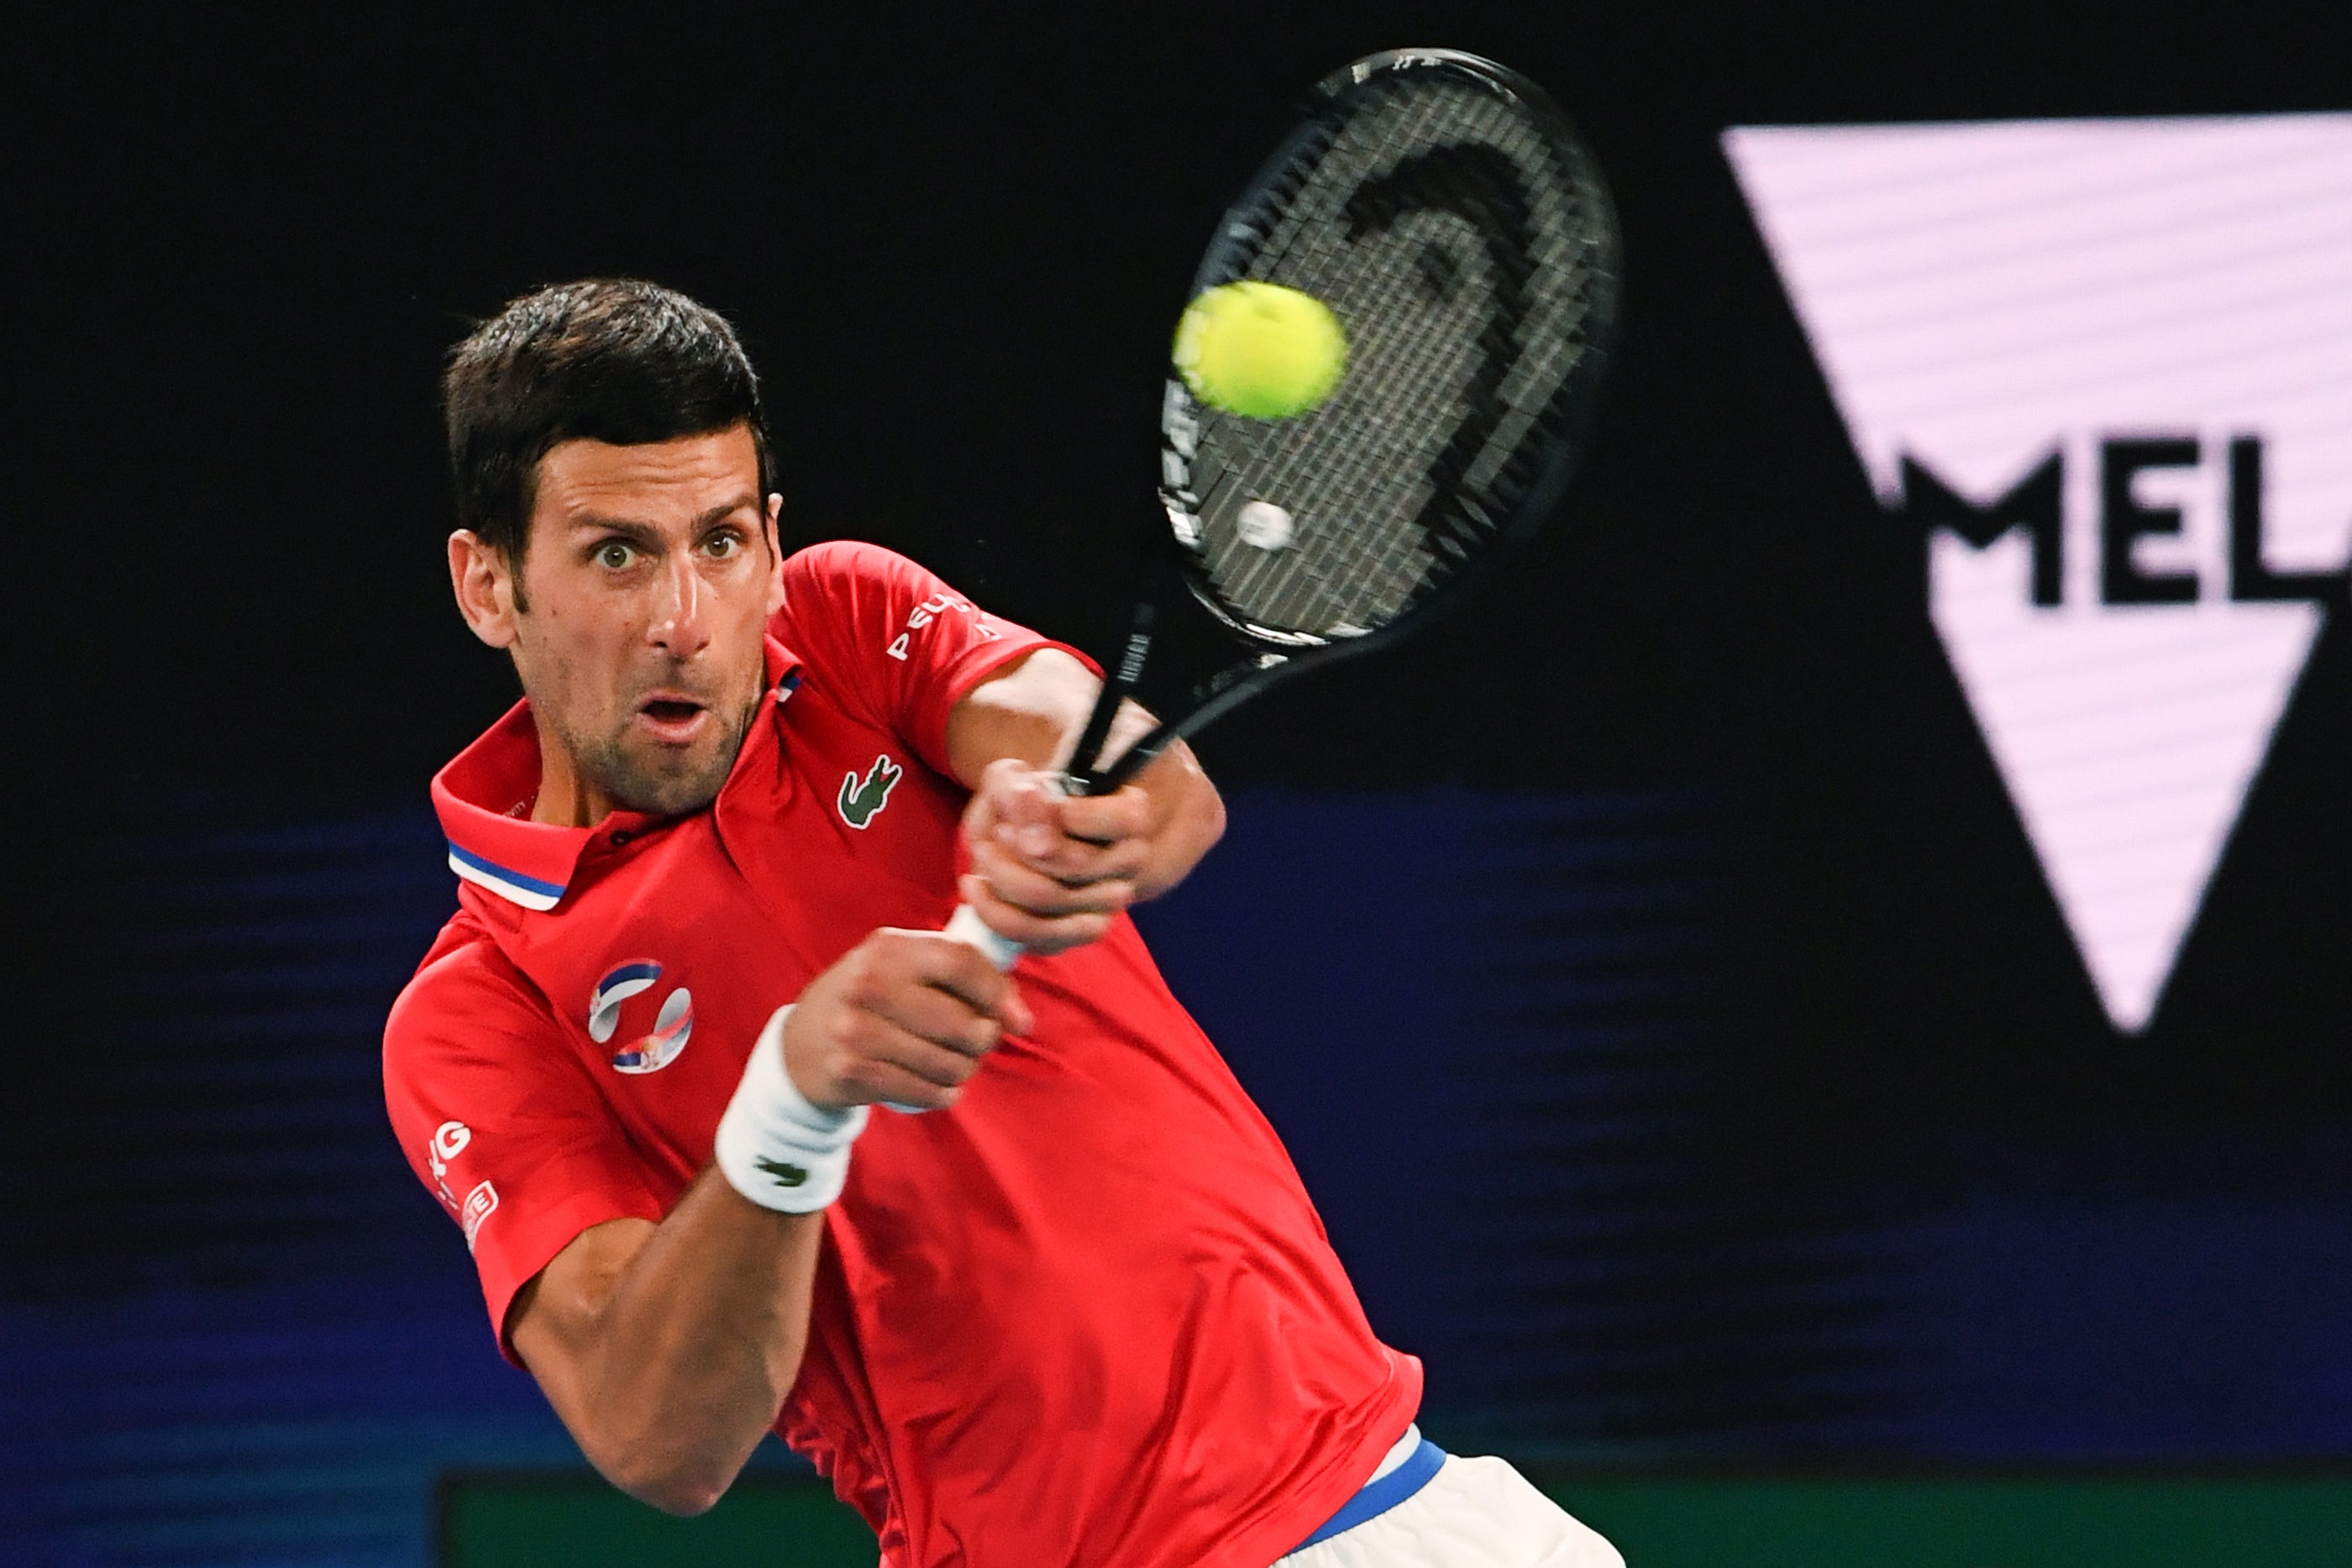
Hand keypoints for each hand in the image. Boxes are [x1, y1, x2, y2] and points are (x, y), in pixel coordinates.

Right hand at [781, 929, 1032, 1110]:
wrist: (799, 1046)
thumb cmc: (871, 1002)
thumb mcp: (902, 969)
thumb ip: (960, 977)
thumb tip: (1020, 1018)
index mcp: (889, 948)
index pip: (961, 962)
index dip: (998, 993)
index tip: (1017, 1019)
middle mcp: (870, 983)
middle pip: (961, 1021)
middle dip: (983, 1040)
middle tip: (976, 1044)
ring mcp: (857, 1029)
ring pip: (947, 1063)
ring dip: (963, 1071)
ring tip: (954, 1065)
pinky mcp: (851, 1071)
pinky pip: (924, 1092)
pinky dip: (942, 1094)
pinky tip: (939, 1087)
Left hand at [957, 754, 1219, 954]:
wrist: (1036, 817)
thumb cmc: (1034, 786)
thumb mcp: (1021, 769)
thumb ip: (1018, 788)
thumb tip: (1025, 814)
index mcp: (1141, 812)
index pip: (1131, 820)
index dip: (1079, 816)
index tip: (1036, 796)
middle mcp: (1136, 864)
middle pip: (1086, 868)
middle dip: (1028, 850)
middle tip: (995, 831)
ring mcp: (1108, 901)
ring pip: (1059, 905)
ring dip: (1007, 879)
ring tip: (983, 851)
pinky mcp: (1076, 929)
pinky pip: (1043, 939)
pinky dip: (1000, 914)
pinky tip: (977, 885)